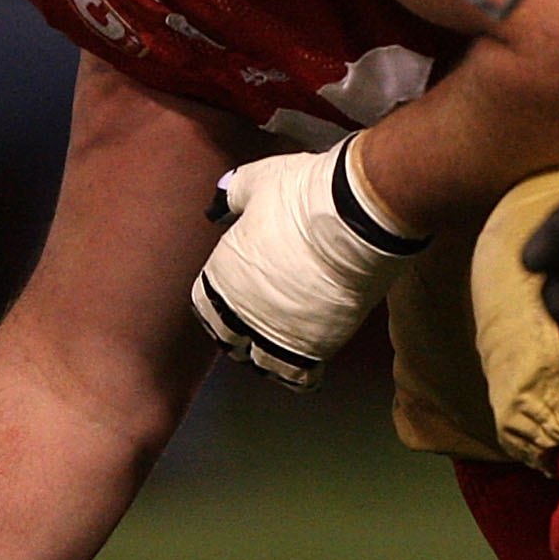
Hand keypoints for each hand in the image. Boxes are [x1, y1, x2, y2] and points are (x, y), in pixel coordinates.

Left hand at [189, 137, 425, 390]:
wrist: (354, 217)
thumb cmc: (300, 194)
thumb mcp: (255, 182)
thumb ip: (231, 196)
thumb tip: (216, 207)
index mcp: (221, 275)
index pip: (204, 306)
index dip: (216, 306)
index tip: (230, 303)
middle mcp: (242, 312)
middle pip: (230, 339)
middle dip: (239, 335)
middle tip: (257, 328)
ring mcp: (277, 333)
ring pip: (262, 364)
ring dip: (267, 359)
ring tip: (282, 351)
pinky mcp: (315, 346)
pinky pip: (300, 377)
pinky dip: (301, 377)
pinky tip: (309, 370)